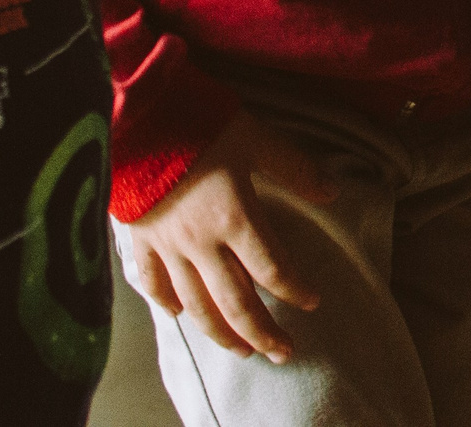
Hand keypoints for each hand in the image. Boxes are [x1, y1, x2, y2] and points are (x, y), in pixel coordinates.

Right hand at [120, 113, 335, 360]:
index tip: (312, 301)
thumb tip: (332, 192)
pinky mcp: (139, 240)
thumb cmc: (200, 124)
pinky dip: (167, 304)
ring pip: (196, 305)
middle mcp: (202, 243)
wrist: (138, 117)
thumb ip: (294, 169)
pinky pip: (151, 283)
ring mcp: (167, 246)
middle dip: (263, 332)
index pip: (273, 268)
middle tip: (283, 352)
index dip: (296, 289)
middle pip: (236, 302)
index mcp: (236, 218)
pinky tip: (180, 315)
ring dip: (221, 333)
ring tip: (241, 350)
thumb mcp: (256, 139)